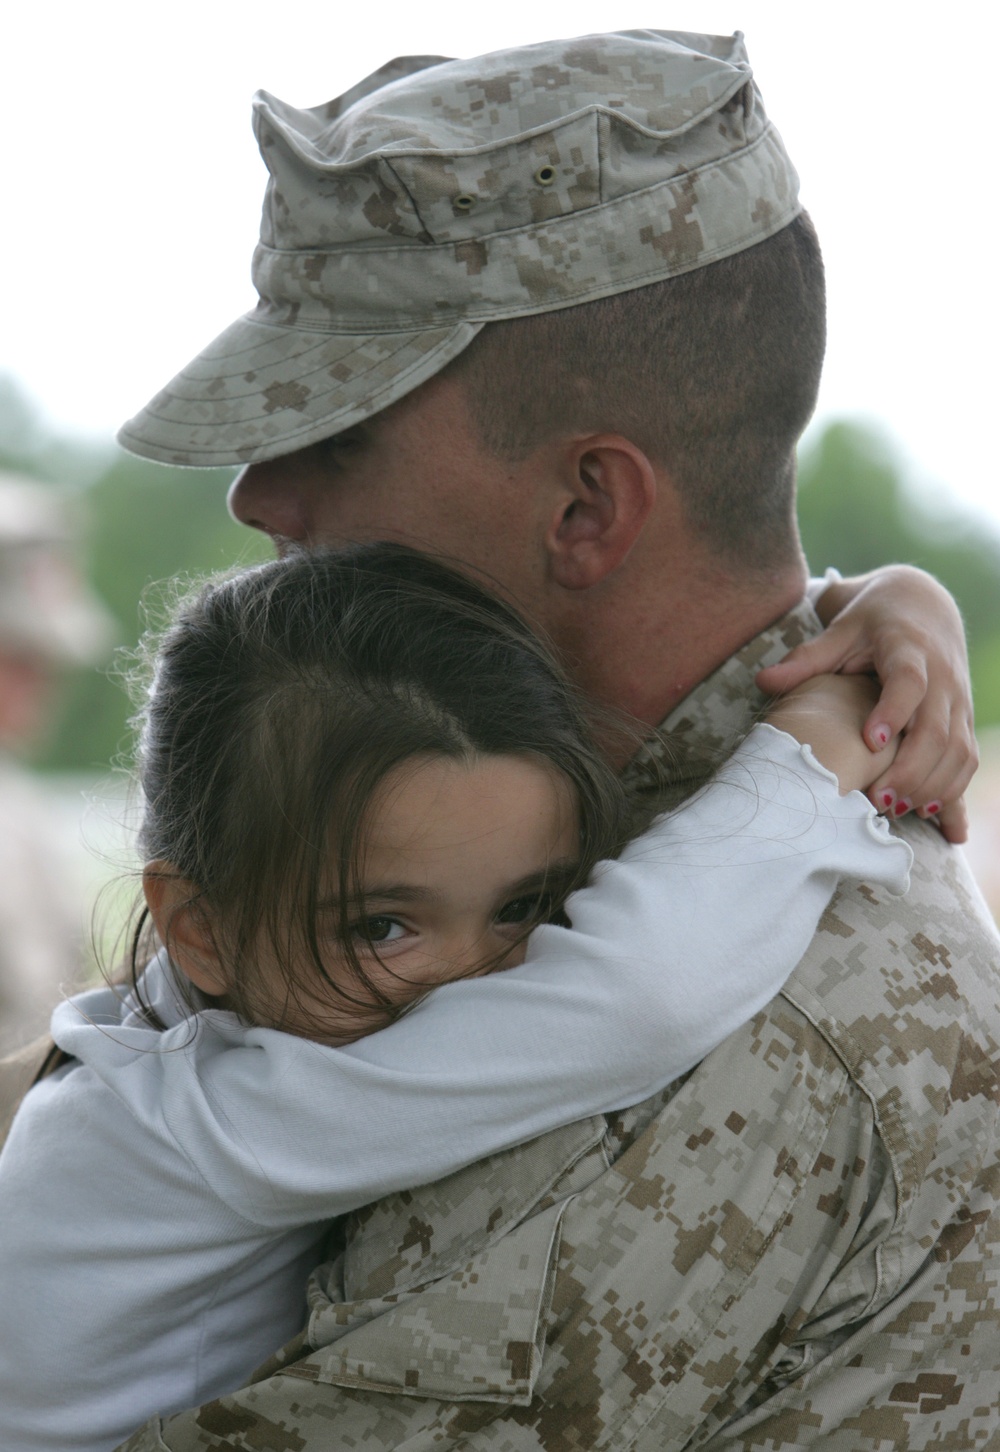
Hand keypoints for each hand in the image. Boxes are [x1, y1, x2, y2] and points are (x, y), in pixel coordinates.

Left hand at [756, 566, 976, 842]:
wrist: (923, 603)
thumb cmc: (872, 619)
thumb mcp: (840, 630)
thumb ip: (806, 658)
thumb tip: (762, 681)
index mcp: (908, 649)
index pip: (909, 682)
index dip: (893, 712)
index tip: (871, 743)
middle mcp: (941, 675)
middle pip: (937, 728)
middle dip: (911, 769)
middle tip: (877, 801)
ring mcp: (957, 699)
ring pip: (957, 749)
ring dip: (932, 785)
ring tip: (896, 811)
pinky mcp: (963, 717)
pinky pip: (967, 757)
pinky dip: (953, 787)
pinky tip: (928, 813)